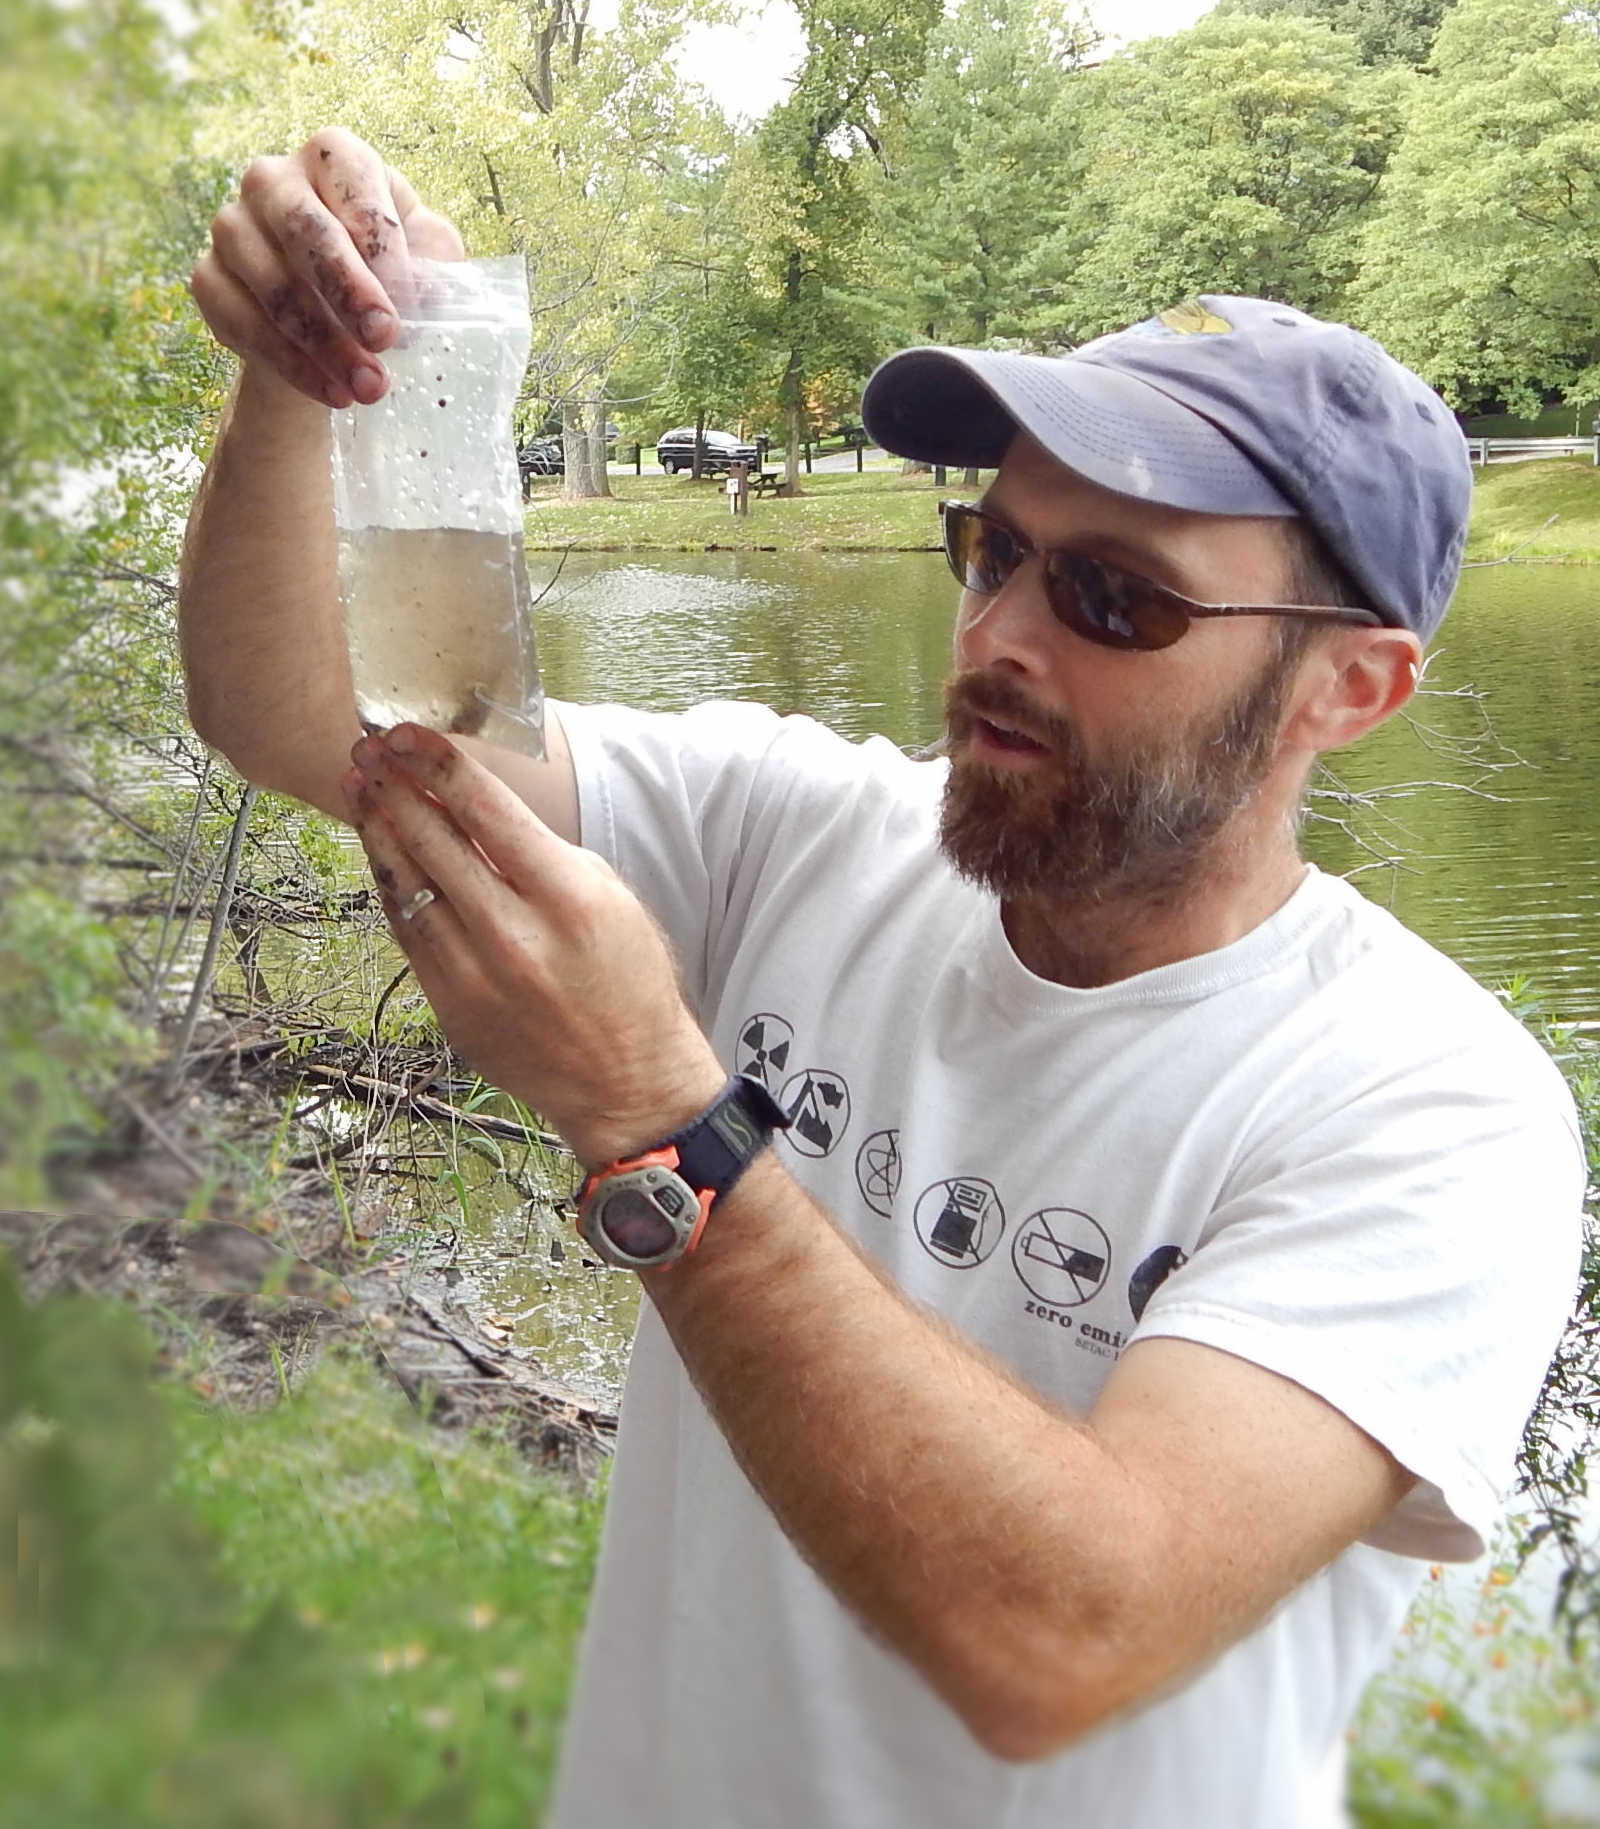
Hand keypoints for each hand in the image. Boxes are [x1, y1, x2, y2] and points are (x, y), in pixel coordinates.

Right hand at [190, 126, 465, 410]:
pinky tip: (333, 393)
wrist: (331, 311)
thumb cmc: (388, 266)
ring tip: (370, 388)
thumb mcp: (428, 255)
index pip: (354, 185)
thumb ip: (434, 262)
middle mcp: (272, 179)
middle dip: (347, 291)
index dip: (383, 245)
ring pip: (273, 286)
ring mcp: (232, 227)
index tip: (406, 298)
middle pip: (304, 230)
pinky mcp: (209, 278)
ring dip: (326, 345)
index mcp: (333, 157)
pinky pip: (243, 323)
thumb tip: (425, 290)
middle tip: (384, 340)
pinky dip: (293, 365)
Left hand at [344, 725, 725, 1167]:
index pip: (485, 810)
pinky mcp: (451, 1005)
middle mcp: (515, 934)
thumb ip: (540, 854)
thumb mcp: (609, 898)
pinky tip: (382, 855)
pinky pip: (407, 931)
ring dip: (379, 830)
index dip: (438, 764)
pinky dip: (391, 887)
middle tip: (367, 752)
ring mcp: (475, 975)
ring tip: (361, 791)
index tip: (408, 735)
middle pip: (434, 841)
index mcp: (567, 896)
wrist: (626, 1078)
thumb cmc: (629, 980)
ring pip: (407, 885)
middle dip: (394, 787)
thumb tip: (473, 809)